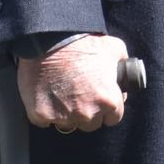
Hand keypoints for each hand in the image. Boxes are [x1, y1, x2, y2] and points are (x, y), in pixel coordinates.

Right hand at [16, 33, 130, 133]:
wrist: (51, 39)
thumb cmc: (84, 42)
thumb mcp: (114, 49)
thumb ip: (121, 67)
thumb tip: (123, 75)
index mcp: (108, 100)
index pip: (113, 118)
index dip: (108, 110)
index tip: (101, 101)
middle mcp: (87, 113)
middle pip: (91, 124)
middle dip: (89, 112)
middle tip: (81, 95)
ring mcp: (63, 116)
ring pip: (68, 125)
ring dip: (67, 114)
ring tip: (63, 95)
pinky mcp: (40, 115)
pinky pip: (45, 121)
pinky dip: (46, 112)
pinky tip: (47, 97)